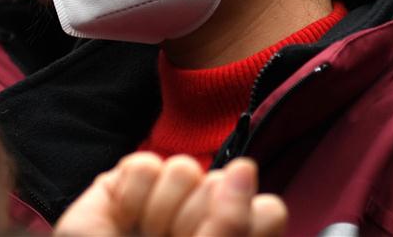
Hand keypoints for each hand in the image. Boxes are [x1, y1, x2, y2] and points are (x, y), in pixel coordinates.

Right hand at [54, 153, 286, 236]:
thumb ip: (229, 225)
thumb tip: (244, 167)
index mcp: (232, 235)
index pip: (268, 211)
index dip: (243, 223)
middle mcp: (205, 213)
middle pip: (224, 185)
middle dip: (194, 220)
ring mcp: (168, 194)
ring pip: (185, 168)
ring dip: (161, 212)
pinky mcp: (132, 178)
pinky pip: (145, 164)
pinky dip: (132, 198)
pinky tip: (124, 220)